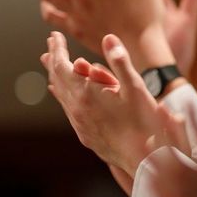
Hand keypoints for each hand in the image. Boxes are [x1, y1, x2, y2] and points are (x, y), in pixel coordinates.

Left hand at [41, 31, 160, 176]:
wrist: (145, 160)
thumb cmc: (144, 124)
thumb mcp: (136, 88)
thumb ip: (120, 62)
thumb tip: (108, 38)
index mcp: (85, 94)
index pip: (62, 65)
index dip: (57, 49)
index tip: (54, 36)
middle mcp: (77, 109)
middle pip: (57, 80)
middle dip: (54, 61)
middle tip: (51, 47)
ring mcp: (80, 124)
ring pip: (61, 97)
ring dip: (57, 79)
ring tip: (52, 68)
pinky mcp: (86, 135)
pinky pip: (68, 111)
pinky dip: (63, 97)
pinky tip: (63, 96)